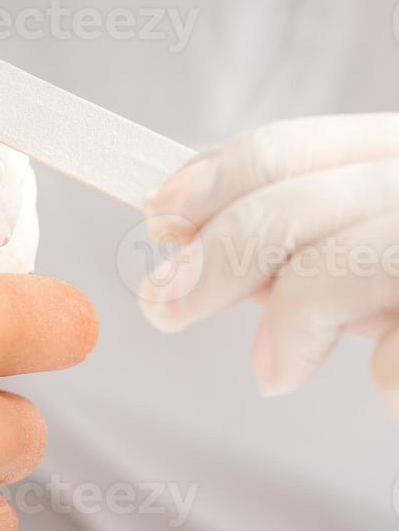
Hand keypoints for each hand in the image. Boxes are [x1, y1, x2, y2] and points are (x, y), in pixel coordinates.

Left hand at [141, 114, 398, 407]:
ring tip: (272, 375)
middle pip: (297, 203)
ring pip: (342, 264)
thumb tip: (206, 257)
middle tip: (164, 306)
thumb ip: (308, 240)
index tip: (157, 217)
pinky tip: (393, 382)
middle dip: (217, 257)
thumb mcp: (374, 243)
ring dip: (292, 324)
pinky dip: (392, 372)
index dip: (210, 181)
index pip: (287, 148)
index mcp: (397, 153)